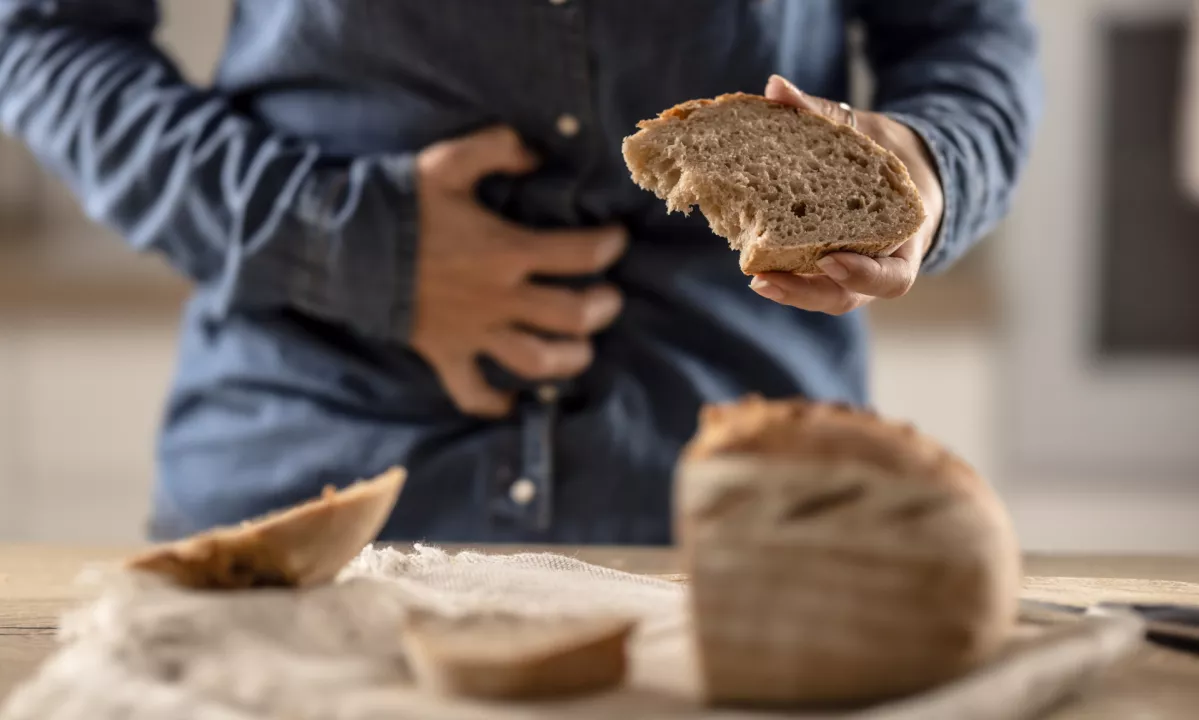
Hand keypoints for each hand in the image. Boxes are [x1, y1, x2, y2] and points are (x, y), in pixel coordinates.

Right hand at [411, 126, 627, 416]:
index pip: (580, 254)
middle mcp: (498, 297)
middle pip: (571, 316)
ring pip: (536, 361)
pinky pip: (472, 392)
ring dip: (568, 359)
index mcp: (506, 250)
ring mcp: (473, 332)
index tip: (616, 239)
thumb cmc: (397, 202)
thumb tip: (537, 154)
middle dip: (602, 308)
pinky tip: (513, 401)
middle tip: (608, 298)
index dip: (608, 246)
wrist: (339, 246)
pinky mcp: (445, 354)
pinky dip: (494, 403)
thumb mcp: (448, 161)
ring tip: (581, 349)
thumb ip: (498, 149)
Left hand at [748, 75, 945, 314]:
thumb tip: (775, 87)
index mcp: (905, 239)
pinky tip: (750, 259)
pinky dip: (783, 270)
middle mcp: (878, 264)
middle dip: (806, 292)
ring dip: (789, 290)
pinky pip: (807, 276)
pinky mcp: (826, 265)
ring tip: (754, 278)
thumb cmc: (886, 153)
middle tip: (764, 280)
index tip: (829, 259)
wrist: (899, 169)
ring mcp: (851, 270)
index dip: (863, 274)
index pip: (892, 278)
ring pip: (824, 294)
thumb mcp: (866, 131)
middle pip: (846, 296)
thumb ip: (823, 113)